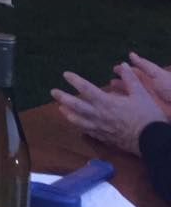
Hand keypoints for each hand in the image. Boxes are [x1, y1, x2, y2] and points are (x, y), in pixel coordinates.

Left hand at [52, 63, 166, 155]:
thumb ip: (130, 79)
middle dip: (63, 98)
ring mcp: (100, 128)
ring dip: (68, 113)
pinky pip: (87, 131)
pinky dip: (79, 126)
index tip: (66, 74)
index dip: (75, 80)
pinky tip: (76, 123)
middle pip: (76, 106)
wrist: (153, 141)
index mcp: (107, 102)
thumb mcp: (141, 94)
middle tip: (53, 92)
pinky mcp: (104, 137)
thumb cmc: (147, 116)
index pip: (87, 89)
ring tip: (60, 108)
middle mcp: (99, 115)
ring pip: (79, 120)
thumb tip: (123, 65)